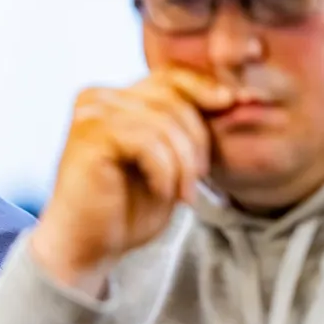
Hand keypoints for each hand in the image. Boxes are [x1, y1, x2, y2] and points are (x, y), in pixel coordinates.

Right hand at [31, 69, 231, 295]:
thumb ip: (184, 126)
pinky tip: (162, 193)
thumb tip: (233, 95)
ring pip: (163, 122)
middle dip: (196, 142)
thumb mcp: (168, 159)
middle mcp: (97, 98)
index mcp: (115, 98)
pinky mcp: (88, 137)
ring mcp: (90, 115)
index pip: (170, 77)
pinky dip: (164, 171)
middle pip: (171, 98)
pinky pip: (147, 142)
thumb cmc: (126, 208)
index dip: (204, 90)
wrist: (88, 246)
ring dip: (183, 163)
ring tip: (183, 194)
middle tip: (197, 182)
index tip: (235, 106)